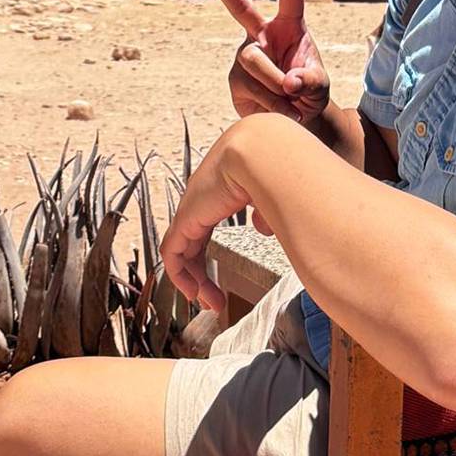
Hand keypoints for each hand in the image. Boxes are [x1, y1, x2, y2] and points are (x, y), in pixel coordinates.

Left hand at [160, 124, 261, 312]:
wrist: (266, 151)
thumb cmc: (281, 167)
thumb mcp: (278, 194)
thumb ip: (268, 209)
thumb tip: (262, 226)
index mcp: (225, 184)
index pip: (209, 220)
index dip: (214, 249)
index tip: (228, 272)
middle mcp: (205, 193)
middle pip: (195, 238)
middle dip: (202, 271)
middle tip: (216, 298)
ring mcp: (193, 205)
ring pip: (183, 250)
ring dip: (195, 280)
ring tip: (210, 303)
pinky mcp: (186, 217)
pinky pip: (173, 253)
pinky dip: (181, 275)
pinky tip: (195, 293)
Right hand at [198, 0, 329, 124]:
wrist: (295, 118)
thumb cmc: (310, 91)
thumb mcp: (320, 86)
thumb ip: (311, 82)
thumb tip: (289, 82)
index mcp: (289, 26)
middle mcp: (262, 35)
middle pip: (239, 8)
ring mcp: (245, 56)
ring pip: (255, 62)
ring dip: (277, 86)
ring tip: (293, 103)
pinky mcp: (235, 80)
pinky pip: (252, 88)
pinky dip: (273, 105)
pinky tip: (281, 111)